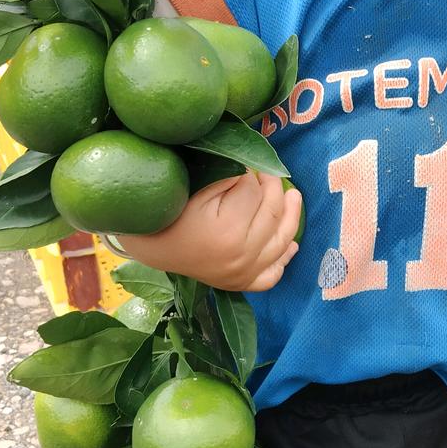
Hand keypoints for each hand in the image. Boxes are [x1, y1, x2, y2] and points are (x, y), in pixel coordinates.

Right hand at [116, 170, 302, 291]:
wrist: (152, 244)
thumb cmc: (171, 210)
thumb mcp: (197, 185)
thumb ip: (229, 173)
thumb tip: (256, 166)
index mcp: (229, 231)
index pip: (254, 189)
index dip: (251, 171)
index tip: (244, 163)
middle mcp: (241, 257)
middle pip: (272, 212)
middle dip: (272, 186)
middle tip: (264, 172)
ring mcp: (243, 274)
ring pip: (281, 240)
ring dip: (291, 215)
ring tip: (294, 196)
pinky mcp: (240, 284)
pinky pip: (272, 275)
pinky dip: (284, 259)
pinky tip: (291, 245)